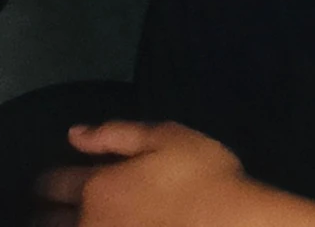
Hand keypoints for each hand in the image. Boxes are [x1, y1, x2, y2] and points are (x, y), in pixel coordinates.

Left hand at [33, 123, 248, 226]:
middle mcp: (91, 222)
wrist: (229, 223)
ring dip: (66, 224)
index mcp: (98, 186)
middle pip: (51, 220)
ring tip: (75, 218)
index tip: (48, 179)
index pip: (55, 182)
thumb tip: (75, 134)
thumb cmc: (200, 175)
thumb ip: (116, 134)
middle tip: (53, 206)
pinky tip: (105, 225)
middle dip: (48, 211)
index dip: (49, 179)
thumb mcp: (166, 137)